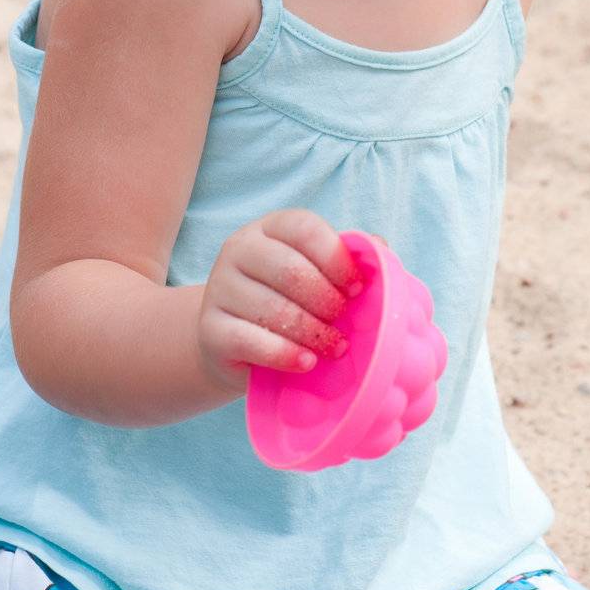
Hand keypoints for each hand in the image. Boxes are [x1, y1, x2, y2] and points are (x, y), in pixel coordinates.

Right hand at [197, 209, 364, 392]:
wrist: (231, 341)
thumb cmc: (287, 301)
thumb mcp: (315, 274)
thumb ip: (345, 259)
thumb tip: (381, 248)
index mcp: (269, 227)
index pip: (304, 228)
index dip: (337, 258)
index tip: (357, 288)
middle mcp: (238, 249)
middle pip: (290, 269)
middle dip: (326, 300)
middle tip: (343, 320)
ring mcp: (219, 288)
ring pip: (273, 309)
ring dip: (312, 331)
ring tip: (333, 346)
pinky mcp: (209, 329)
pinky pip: (251, 341)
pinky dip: (285, 354)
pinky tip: (306, 362)